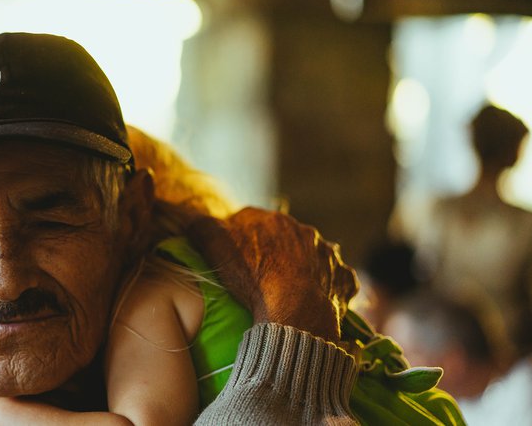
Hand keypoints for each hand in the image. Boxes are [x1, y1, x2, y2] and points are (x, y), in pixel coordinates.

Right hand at [187, 207, 357, 341]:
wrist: (295, 312)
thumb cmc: (253, 278)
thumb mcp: (215, 246)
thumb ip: (200, 226)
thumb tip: (188, 218)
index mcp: (272, 220)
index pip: (250, 221)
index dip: (239, 237)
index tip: (233, 257)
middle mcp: (303, 231)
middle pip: (282, 236)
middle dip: (273, 248)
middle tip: (259, 274)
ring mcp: (327, 254)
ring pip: (311, 254)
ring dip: (302, 265)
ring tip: (288, 288)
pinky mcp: (342, 278)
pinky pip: (334, 278)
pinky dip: (326, 285)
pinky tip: (316, 298)